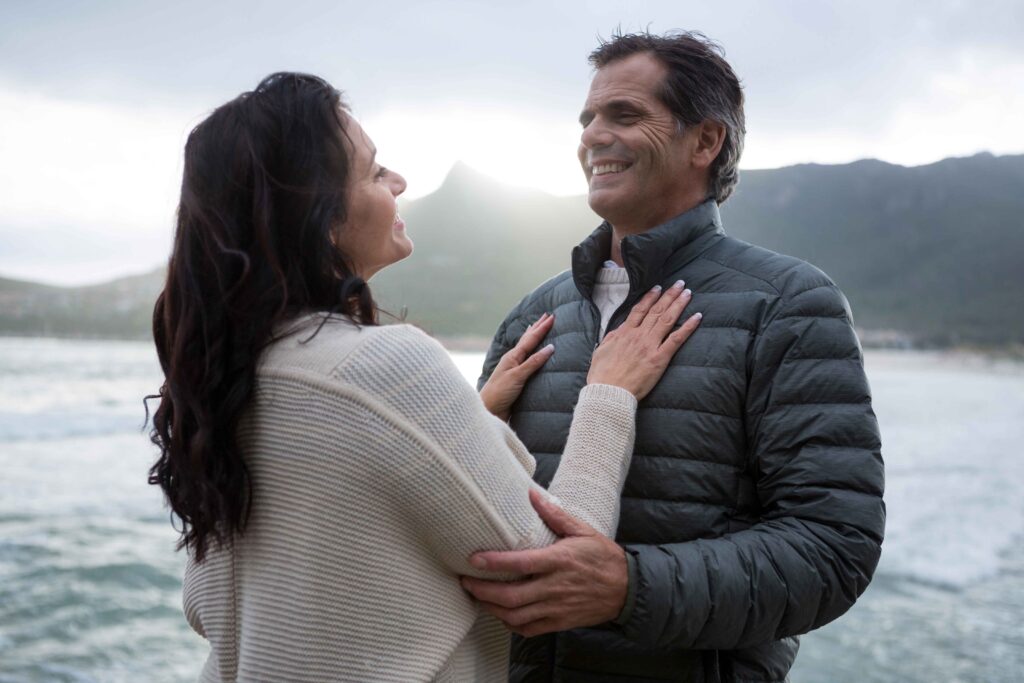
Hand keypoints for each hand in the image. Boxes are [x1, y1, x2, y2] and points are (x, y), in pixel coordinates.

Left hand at [460, 489, 627, 636]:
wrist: (626, 590)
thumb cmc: (603, 557)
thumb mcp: (582, 530)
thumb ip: (555, 514)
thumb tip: (531, 493)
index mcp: (560, 561)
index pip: (521, 563)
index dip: (495, 563)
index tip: (474, 559)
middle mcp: (555, 587)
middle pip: (511, 596)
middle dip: (483, 591)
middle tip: (465, 581)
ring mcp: (556, 608)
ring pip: (515, 615)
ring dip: (491, 608)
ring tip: (476, 596)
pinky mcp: (559, 622)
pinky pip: (528, 628)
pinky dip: (509, 623)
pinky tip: (500, 613)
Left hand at [479, 313, 555, 420]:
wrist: (488, 410)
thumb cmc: (499, 393)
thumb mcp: (517, 376)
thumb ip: (533, 362)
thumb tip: (550, 348)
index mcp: (513, 357)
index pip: (531, 339)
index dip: (542, 328)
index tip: (552, 317)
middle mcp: (513, 360)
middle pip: (527, 339)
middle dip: (537, 327)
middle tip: (546, 315)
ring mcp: (513, 368)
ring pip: (525, 347)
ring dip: (532, 336)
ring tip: (535, 326)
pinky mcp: (515, 378)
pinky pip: (526, 359)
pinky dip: (530, 351)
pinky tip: (529, 351)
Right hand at [587, 281, 700, 399]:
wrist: (608, 391)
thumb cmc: (602, 375)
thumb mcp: (601, 350)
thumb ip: (612, 337)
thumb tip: (619, 329)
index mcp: (624, 333)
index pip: (639, 310)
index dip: (650, 297)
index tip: (658, 288)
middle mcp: (638, 335)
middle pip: (656, 310)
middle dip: (669, 295)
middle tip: (679, 284)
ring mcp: (650, 346)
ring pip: (666, 319)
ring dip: (678, 304)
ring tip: (687, 293)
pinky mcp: (659, 359)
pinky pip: (676, 339)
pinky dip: (687, 327)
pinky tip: (697, 317)